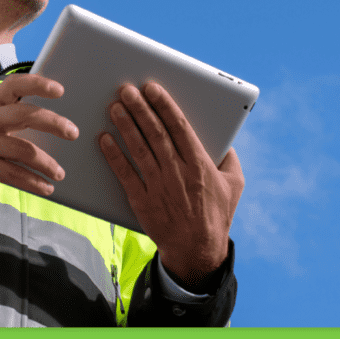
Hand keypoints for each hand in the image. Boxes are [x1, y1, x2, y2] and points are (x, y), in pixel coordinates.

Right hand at [0, 73, 78, 228]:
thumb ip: (13, 121)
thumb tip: (56, 120)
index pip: (12, 86)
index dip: (36, 84)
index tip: (59, 89)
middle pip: (23, 114)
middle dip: (52, 122)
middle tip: (73, 132)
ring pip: (23, 149)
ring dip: (46, 163)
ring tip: (59, 173)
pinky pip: (14, 173)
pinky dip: (34, 182)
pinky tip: (46, 188)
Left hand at [98, 82, 244, 291]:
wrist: (197, 250)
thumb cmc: (217, 215)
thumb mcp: (234, 184)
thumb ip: (230, 158)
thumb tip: (225, 137)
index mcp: (200, 164)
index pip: (179, 126)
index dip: (164, 104)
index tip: (152, 88)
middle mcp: (178, 172)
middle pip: (155, 133)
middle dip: (140, 108)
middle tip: (126, 90)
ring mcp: (158, 186)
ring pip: (138, 148)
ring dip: (125, 125)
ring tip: (115, 107)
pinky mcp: (142, 201)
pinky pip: (125, 173)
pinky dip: (114, 155)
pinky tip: (104, 139)